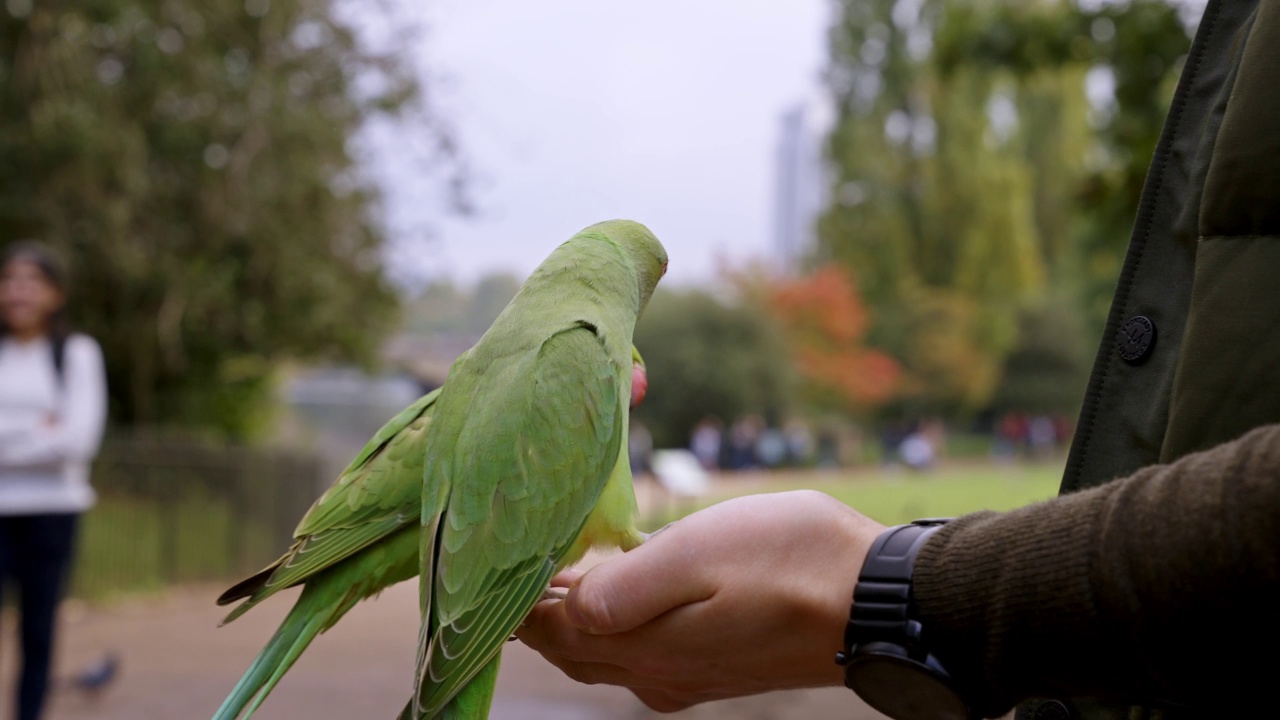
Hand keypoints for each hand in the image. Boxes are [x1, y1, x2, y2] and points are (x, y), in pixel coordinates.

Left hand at [517, 490, 884, 711]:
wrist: (879, 601)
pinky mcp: (719, 668)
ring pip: (605, 658)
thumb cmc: (790, 560)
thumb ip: (626, 584)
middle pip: (573, 651)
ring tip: (557, 577)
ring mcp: (692, 676)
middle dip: (538, 615)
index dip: (521, 598)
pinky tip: (618, 600)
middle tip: (517, 566)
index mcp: (648, 646)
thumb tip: (571, 603)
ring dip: (572, 624)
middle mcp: (661, 674)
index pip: (556, 631)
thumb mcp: (698, 552)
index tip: (497, 559)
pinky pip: (640, 659)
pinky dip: (612, 632)